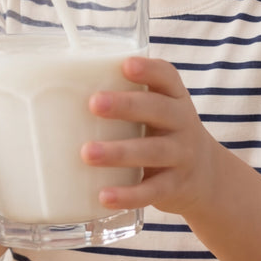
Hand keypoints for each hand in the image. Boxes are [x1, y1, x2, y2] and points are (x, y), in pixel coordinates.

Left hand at [82, 56, 218, 217]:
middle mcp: (183, 123)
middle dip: (126, 106)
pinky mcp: (175, 186)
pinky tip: (104, 196)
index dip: (149, 70)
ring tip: (86, 153)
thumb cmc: (162, 134)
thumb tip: (55, 93)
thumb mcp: (157, 112)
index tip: (125, 65)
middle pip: (158, 110)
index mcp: (175, 98)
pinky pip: (152, 191)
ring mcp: (182, 156)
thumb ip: (125, 100)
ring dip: (118, 152)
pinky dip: (129, 195)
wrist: (205, 177)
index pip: (167, 77)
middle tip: (93, 103)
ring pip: (152, 151)